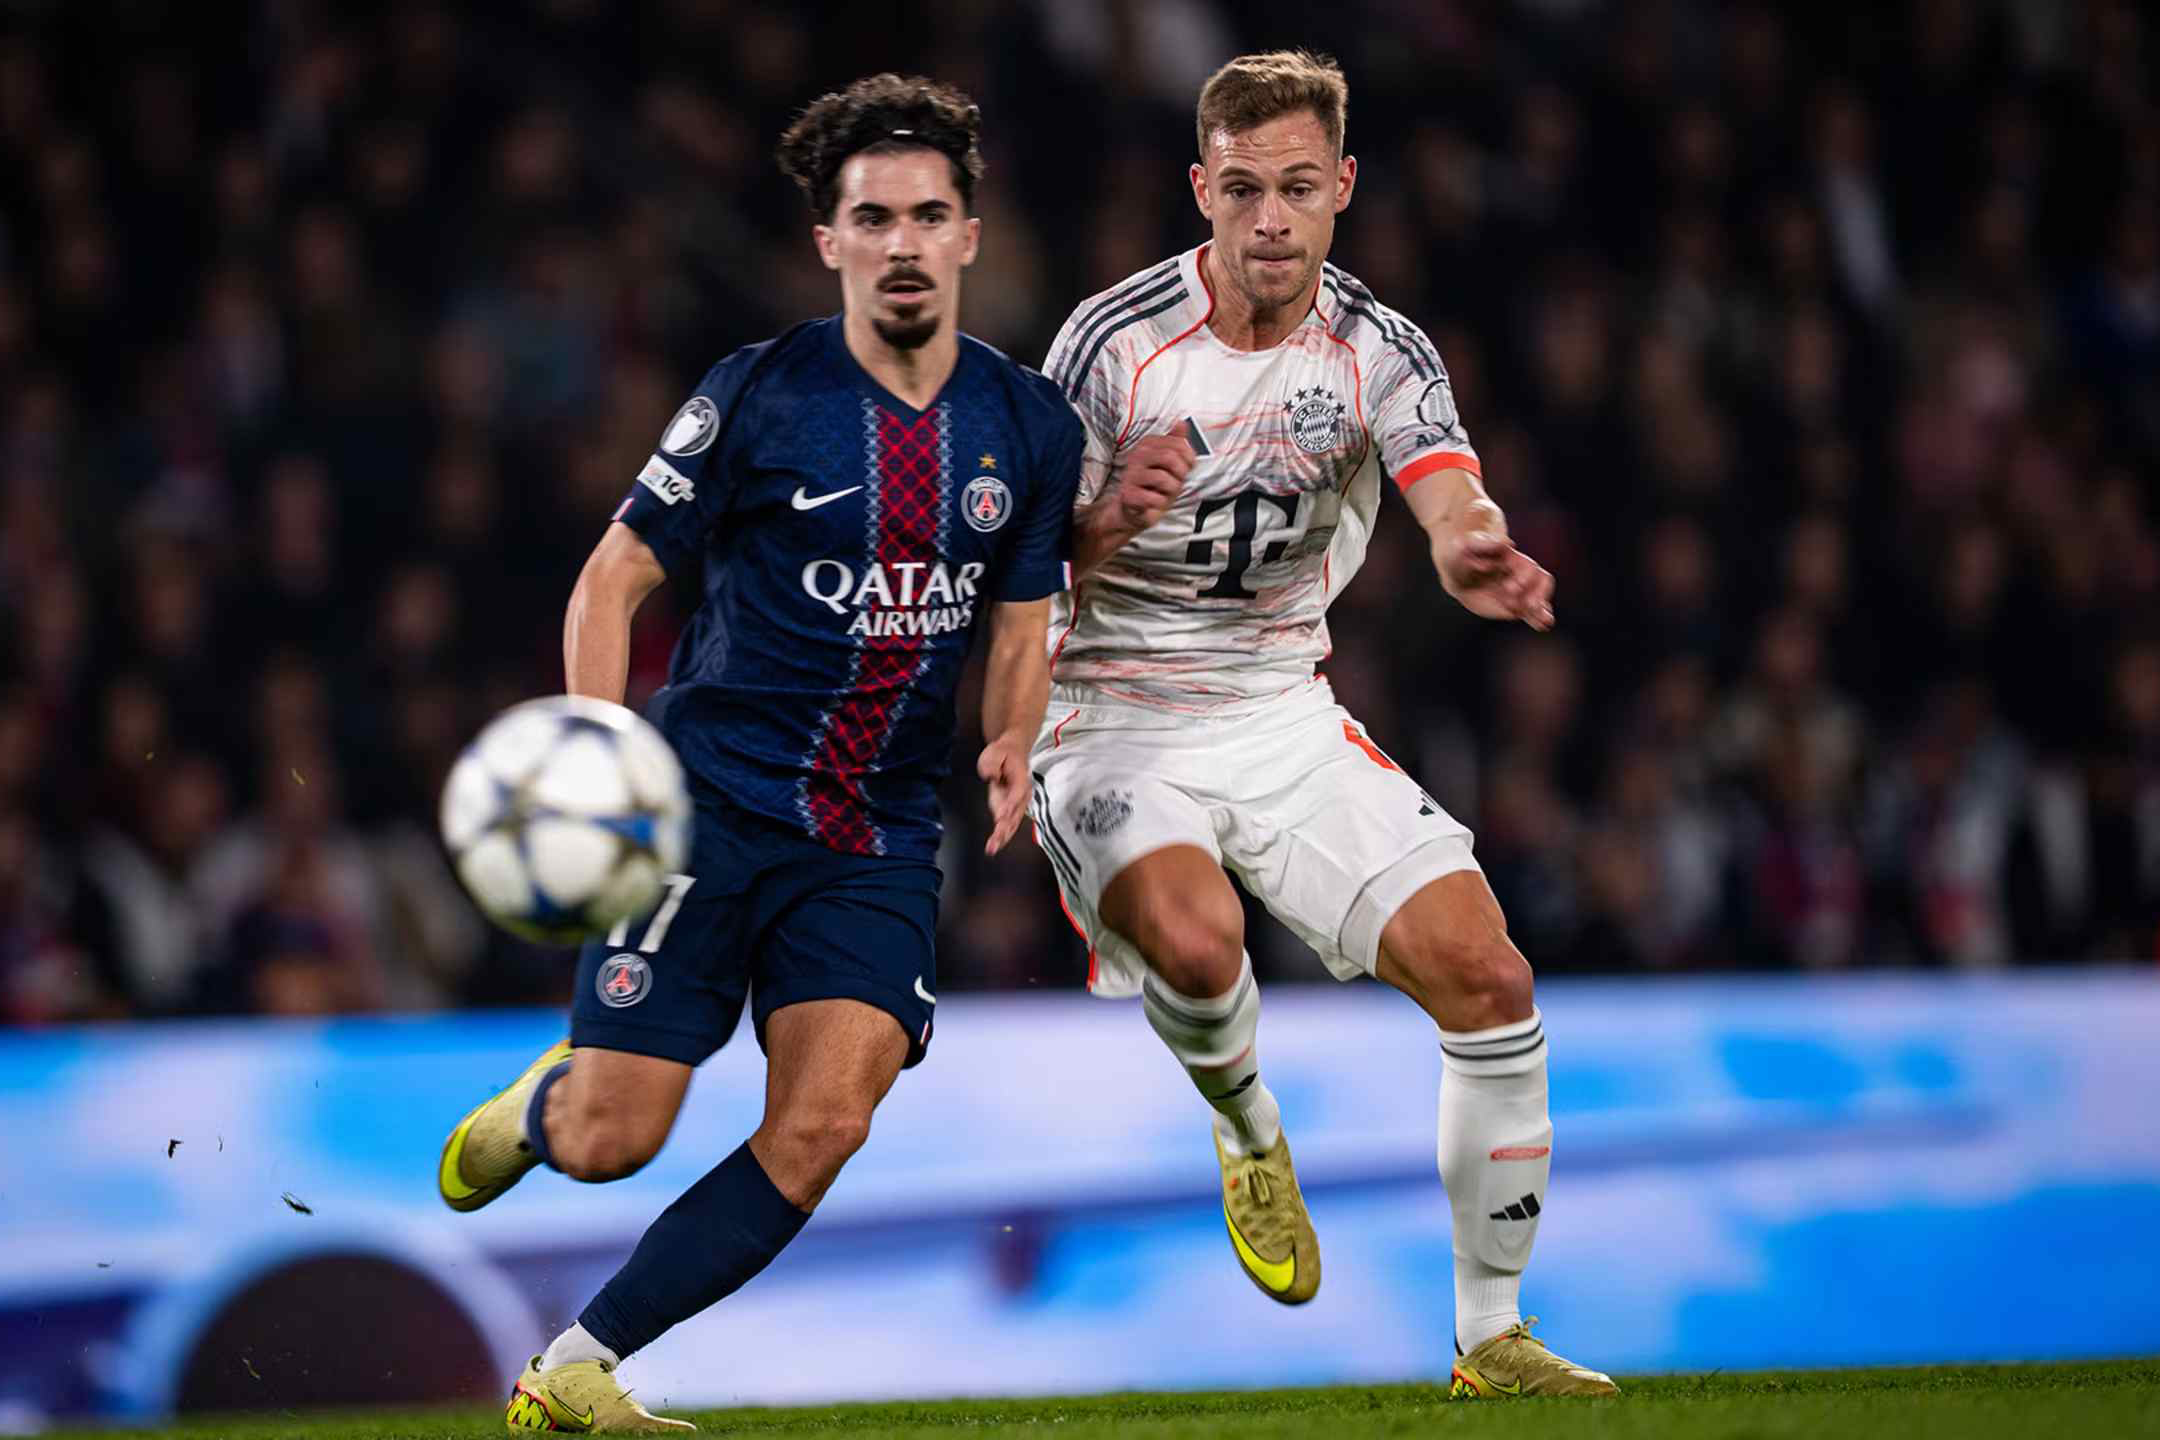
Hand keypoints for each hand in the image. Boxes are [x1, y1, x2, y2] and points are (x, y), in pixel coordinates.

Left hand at [977, 734, 1029, 854]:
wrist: (1013, 752)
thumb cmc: (1003, 753)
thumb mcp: (995, 751)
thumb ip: (992, 763)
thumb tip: (991, 775)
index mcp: (1021, 778)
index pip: (1017, 794)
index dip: (1009, 805)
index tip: (1000, 817)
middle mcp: (1023, 793)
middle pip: (1015, 813)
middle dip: (1005, 828)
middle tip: (995, 841)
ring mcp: (1018, 803)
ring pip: (1012, 822)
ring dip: (1003, 836)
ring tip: (993, 848)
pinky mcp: (1012, 808)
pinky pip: (1008, 823)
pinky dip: (1002, 835)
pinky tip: (995, 845)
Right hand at [1104, 431, 1194, 533]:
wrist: (1135, 508)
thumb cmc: (1155, 484)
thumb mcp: (1169, 462)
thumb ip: (1175, 442)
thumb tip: (1182, 423)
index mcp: (1147, 444)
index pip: (1177, 444)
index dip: (1189, 457)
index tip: (1188, 467)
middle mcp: (1136, 456)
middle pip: (1170, 458)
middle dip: (1180, 473)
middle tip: (1178, 480)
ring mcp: (1131, 475)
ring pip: (1163, 479)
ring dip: (1172, 489)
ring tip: (1165, 491)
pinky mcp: (1128, 494)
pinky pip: (1154, 498)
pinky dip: (1160, 502)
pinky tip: (1155, 501)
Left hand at [1436, 528, 1555, 630]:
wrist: (1457, 572)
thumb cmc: (1461, 554)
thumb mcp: (1467, 545)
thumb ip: (1485, 543)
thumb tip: (1506, 543)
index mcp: (1512, 559)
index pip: (1529, 567)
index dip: (1524, 578)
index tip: (1509, 589)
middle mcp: (1520, 574)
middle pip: (1540, 581)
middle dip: (1535, 595)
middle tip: (1521, 605)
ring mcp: (1520, 591)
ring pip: (1539, 598)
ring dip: (1541, 609)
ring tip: (1544, 621)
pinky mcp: (1515, 605)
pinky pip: (1530, 612)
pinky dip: (1538, 618)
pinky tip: (1543, 625)